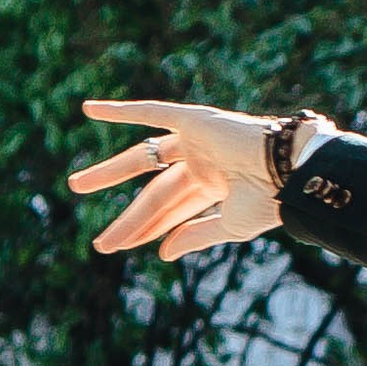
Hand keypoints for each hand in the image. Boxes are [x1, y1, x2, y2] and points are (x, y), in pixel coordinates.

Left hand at [69, 98, 289, 259]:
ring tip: (76, 187)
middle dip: (129, 220)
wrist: (290, 170)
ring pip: (143, 159)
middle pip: (154, 194)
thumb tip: (164, 253)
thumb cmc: (270, 201)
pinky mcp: (193, 119)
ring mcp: (196, 139)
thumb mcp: (230, 226)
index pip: (171, 210)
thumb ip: (196, 235)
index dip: (147, 230)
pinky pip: (150, 112)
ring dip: (109, 173)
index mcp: (215, 186)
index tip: (120, 248)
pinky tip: (88, 111)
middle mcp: (202, 160)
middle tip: (99, 245)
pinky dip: (120, 111)